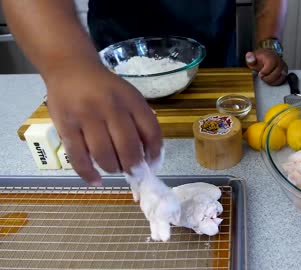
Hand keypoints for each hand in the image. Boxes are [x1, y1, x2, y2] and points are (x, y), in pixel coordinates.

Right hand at [45, 64, 162, 185]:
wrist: (70, 68)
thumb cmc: (105, 88)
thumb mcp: (129, 96)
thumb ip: (140, 121)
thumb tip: (150, 156)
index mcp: (131, 100)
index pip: (151, 131)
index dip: (155, 153)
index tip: (153, 165)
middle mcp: (110, 107)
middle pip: (128, 147)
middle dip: (134, 166)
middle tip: (134, 174)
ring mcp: (86, 116)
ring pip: (103, 154)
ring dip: (113, 168)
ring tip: (115, 169)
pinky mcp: (65, 125)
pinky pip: (78, 156)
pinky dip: (88, 173)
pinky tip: (96, 181)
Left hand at [245, 48, 287, 85]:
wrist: (266, 57)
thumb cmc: (260, 59)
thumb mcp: (253, 58)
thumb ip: (250, 58)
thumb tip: (249, 56)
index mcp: (271, 56)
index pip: (271, 64)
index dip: (264, 72)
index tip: (260, 73)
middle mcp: (279, 61)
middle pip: (275, 74)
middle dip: (267, 78)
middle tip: (262, 75)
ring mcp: (283, 66)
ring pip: (279, 78)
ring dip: (271, 80)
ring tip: (266, 76)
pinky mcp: (285, 71)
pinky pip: (281, 80)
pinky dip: (275, 82)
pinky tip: (270, 79)